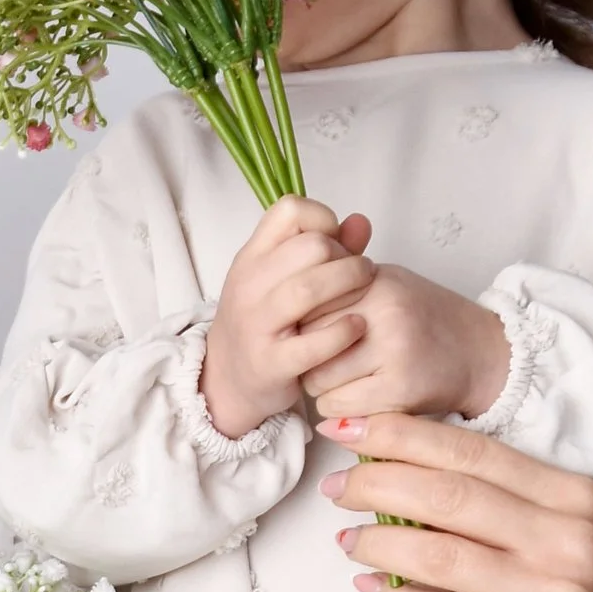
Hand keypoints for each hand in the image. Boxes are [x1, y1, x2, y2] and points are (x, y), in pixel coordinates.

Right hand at [197, 197, 373, 438]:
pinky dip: (343, 331)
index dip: (323, 219)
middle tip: (359, 273)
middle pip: (312, 246)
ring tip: (366, 291)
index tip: (334, 244)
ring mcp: (256, 324)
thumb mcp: (280, 280)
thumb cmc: (263, 323)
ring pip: (311, 287)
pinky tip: (357, 327)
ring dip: (351, 285)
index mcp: (251, 256)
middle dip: (346, 257)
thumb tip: (361, 222)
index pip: (290, 210)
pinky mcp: (270, 363)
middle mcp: (249, 284)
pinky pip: (314, 343)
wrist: (226, 381)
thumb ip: (325, 248)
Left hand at [300, 264, 510, 422]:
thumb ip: (342, 282)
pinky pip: (338, 406)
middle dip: (308, 356)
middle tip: (327, 362)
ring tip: (344, 381)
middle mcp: (385, 311)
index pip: (308, 302)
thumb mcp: (387, 284)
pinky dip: (339, 409)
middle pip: (307, 341)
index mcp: (377, 281)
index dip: (302, 324)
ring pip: (317, 378)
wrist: (480, 352)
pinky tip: (357, 399)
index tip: (312, 334)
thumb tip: (289, 285)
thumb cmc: (426, 320)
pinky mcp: (400, 388)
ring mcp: (393, 350)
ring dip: (321, 387)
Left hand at [320, 409, 592, 591]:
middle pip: (450, 496)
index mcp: (572, 498)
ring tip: (348, 539)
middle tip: (337, 486)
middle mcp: (568, 540)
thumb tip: (398, 469)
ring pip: (439, 555)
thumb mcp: (557, 539)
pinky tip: (369, 588)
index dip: (402, 435)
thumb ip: (496, 505)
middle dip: (378, 483)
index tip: (350, 429)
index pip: (473, 452)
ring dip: (378, 544)